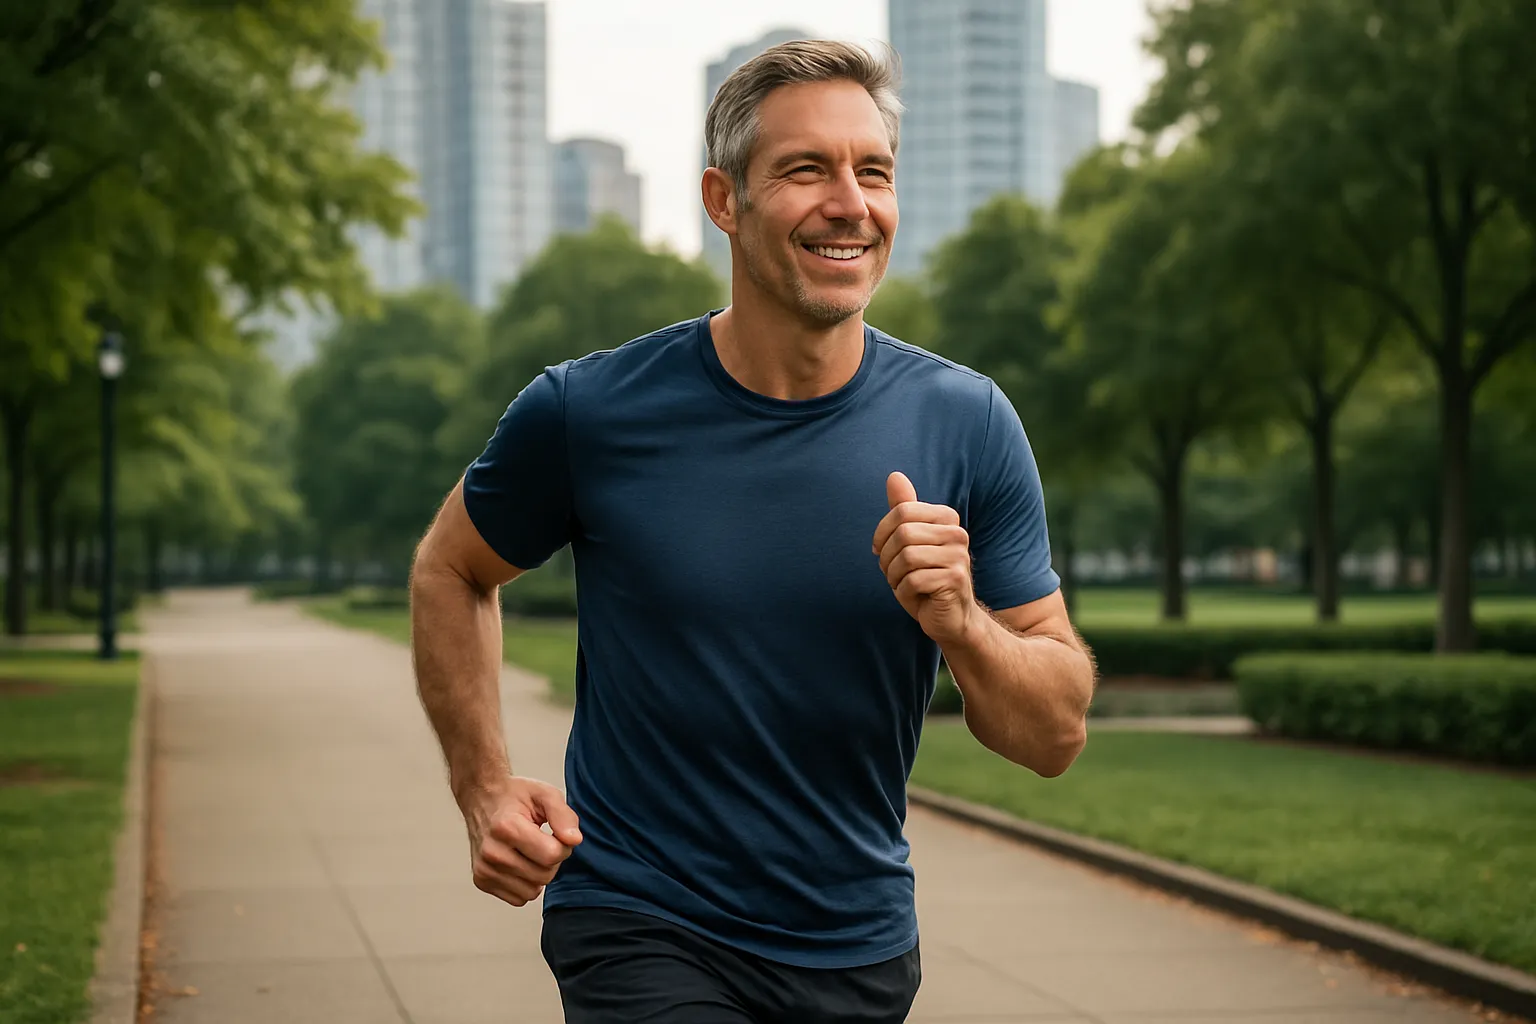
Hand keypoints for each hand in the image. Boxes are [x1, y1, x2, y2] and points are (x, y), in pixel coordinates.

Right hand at [461, 775, 581, 906]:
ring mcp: (484, 869)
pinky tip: (519, 863)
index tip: (555, 833)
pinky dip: (525, 884)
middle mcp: (491, 851)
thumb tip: (574, 840)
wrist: (482, 798)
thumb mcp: (545, 794)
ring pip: (532, 891)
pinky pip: (518, 898)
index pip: (551, 855)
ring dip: (539, 874)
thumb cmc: (515, 796)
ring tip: (530, 851)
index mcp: (506, 827)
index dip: (563, 845)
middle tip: (543, 840)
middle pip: (544, 875)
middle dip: (552, 860)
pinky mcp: (481, 881)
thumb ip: (563, 815)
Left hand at [872, 471, 980, 644]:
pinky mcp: (954, 580)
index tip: (881, 550)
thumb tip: (894, 475)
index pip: (901, 512)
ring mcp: (958, 557)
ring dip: (895, 577)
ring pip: (906, 558)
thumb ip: (904, 509)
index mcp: (947, 518)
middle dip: (888, 558)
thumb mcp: (911, 542)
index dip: (882, 533)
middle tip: (894, 573)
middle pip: (902, 534)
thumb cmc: (927, 578)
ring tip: (905, 585)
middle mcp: (957, 534)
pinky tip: (916, 597)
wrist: (951, 618)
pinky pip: (913, 581)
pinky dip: (904, 592)